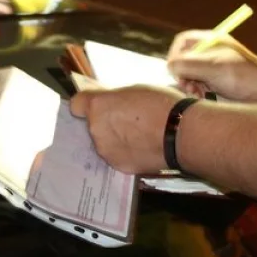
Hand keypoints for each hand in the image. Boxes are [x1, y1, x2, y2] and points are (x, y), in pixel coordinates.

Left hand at [69, 85, 184, 173]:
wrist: (180, 134)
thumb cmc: (161, 104)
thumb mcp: (135, 90)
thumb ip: (116, 98)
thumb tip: (110, 102)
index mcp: (98, 106)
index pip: (76, 104)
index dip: (87, 104)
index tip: (98, 105)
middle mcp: (96, 129)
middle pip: (92, 124)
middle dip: (105, 122)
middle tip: (127, 120)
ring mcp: (105, 151)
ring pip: (104, 142)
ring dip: (114, 139)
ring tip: (139, 136)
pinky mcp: (118, 166)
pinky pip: (116, 156)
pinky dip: (125, 153)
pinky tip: (142, 148)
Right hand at [167, 30, 256, 102]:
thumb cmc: (246, 78)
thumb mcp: (213, 69)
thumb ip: (188, 65)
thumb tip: (169, 66)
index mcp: (212, 40)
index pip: (182, 42)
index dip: (175, 56)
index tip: (177, 71)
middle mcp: (212, 51)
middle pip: (183, 59)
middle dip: (182, 74)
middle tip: (190, 87)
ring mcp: (215, 67)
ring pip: (189, 74)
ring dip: (189, 85)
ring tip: (199, 94)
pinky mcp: (219, 82)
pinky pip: (199, 85)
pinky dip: (197, 92)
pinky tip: (205, 98)